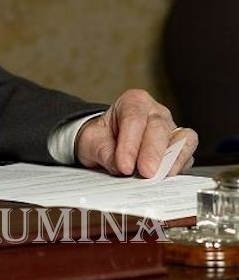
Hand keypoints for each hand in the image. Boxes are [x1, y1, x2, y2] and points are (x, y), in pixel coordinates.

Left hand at [76, 89, 197, 176]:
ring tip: (159, 177)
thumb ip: (102, 151)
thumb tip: (118, 167)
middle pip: (159, 128)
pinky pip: (188, 155)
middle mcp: (156, 113)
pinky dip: (180, 167)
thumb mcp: (91, 140)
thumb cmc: (101, 137)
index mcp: (133, 102)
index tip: (124, 165)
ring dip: (172, 160)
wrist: (107, 144)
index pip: (134, 119)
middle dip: (152, 152)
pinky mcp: (181, 149)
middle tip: (145, 172)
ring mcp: (171, 130)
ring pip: (181, 140)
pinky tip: (168, 177)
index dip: (130, 144)